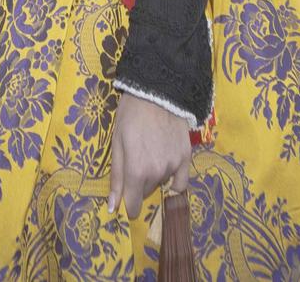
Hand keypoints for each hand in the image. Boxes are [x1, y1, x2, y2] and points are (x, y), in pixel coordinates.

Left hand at [107, 91, 191, 216]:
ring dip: (154, 177)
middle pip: (145, 192)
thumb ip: (116, 178)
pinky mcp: (186, 158)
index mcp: (136, 171)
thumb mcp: (117, 144)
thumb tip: (113, 207)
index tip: (126, 200)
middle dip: (138, 184)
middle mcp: (157, 173)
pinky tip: (167, 168)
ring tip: (150, 153)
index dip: (128, 206)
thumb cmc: (130, 116)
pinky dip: (173, 180)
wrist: (157, 92)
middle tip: (135, 161)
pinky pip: (181, 182)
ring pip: (161, 184)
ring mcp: (174, 166)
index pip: (133, 205)